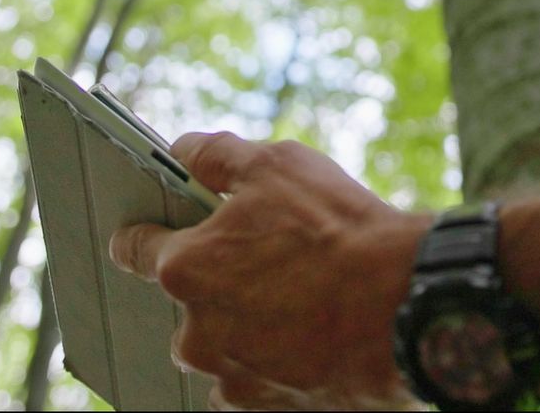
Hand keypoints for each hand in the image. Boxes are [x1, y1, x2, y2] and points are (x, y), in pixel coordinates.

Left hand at [108, 132, 432, 410]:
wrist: (405, 302)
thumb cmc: (340, 231)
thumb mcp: (276, 165)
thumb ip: (215, 156)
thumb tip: (184, 152)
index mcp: (186, 268)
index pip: (134, 249)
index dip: (143, 233)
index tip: (150, 231)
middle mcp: (197, 331)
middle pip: (186, 304)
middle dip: (216, 283)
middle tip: (266, 261)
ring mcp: (231, 375)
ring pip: (219, 348)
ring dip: (244, 328)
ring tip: (296, 300)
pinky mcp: (267, 407)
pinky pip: (253, 383)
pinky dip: (273, 364)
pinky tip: (307, 335)